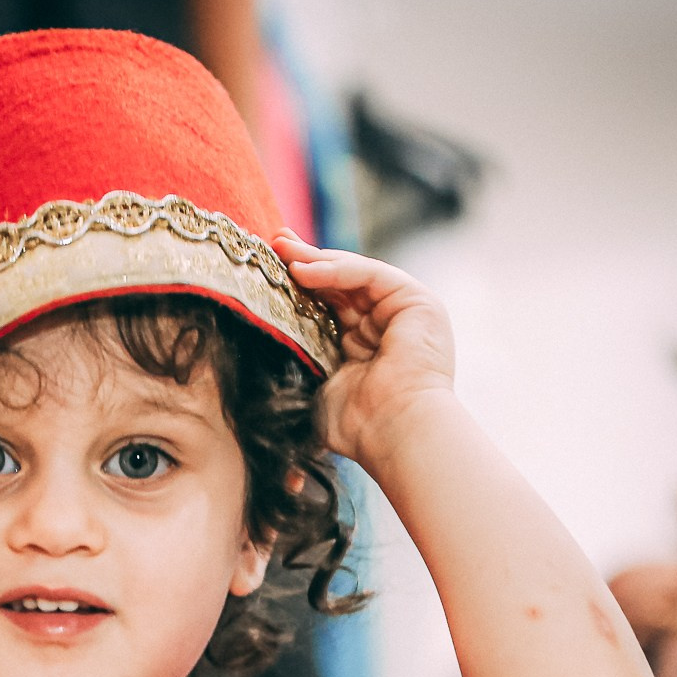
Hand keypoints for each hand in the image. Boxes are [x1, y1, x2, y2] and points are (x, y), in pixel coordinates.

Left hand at [272, 231, 456, 465]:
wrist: (394, 434)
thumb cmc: (357, 426)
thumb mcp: (318, 386)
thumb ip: (301, 364)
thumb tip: (258, 357)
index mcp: (364, 347)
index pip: (329, 306)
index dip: (300, 288)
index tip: (266, 273)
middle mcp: (386, 326)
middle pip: (340, 284)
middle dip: (305, 262)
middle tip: (272, 243)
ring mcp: (405, 312)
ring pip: (354, 274)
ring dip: (315, 259)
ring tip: (281, 249)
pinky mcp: (417, 301)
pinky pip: (369, 274)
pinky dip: (336, 270)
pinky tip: (305, 270)